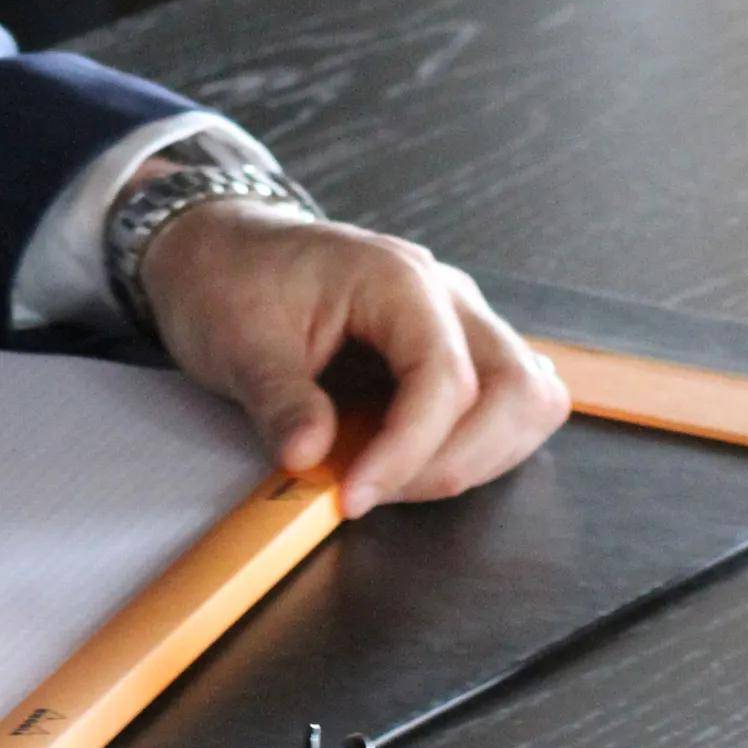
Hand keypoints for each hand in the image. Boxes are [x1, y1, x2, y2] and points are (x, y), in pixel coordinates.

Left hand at [137, 197, 568, 515]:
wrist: (221, 251)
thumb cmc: (230, 282)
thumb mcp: (236, 341)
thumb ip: (279, 400)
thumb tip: (308, 458)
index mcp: (397, 279)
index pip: (445, 379)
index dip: (407, 452)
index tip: (352, 496)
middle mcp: (446, 295)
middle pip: (515, 390)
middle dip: (456, 461)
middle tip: (375, 491)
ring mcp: (458, 320)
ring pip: (526, 400)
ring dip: (473, 457)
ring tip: (388, 478)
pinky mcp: (453, 349)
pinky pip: (504, 403)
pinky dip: (473, 445)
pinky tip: (407, 459)